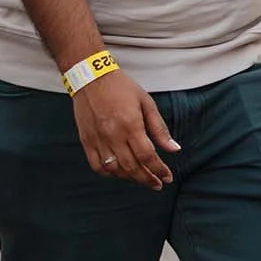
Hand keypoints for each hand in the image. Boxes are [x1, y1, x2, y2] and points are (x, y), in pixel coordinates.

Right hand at [72, 70, 179, 188]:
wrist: (91, 77)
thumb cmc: (122, 87)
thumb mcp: (146, 103)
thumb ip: (159, 129)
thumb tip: (174, 149)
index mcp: (131, 125)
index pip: (147, 156)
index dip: (159, 170)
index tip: (167, 177)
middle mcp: (113, 135)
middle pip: (132, 167)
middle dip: (147, 179)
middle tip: (157, 184)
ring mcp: (97, 139)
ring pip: (115, 169)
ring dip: (130, 178)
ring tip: (142, 179)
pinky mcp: (86, 140)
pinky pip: (97, 165)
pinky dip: (109, 173)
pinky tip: (120, 173)